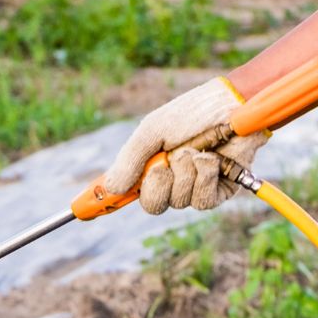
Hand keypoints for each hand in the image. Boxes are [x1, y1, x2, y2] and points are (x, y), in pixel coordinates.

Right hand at [104, 77, 267, 214]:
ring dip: (186, 174)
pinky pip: (202, 202)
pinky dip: (205, 179)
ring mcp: (194, 186)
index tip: (82, 212)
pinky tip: (212, 160)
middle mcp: (171, 180)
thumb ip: (130, 160)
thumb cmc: (194, 112)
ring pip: (179, 202)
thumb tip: (110, 188)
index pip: (125, 192)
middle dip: (159, 184)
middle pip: (152, 205)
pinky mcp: (219, 192)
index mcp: (150, 166)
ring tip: (197, 151)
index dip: (105, 203)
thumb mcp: (153, 131)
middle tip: (166, 163)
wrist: (236, 105)